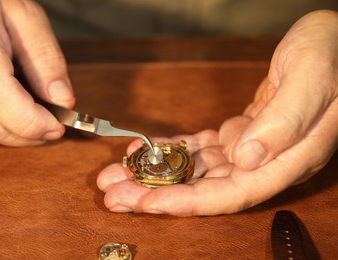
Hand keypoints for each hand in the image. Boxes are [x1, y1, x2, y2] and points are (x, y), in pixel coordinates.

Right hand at [0, 0, 74, 145]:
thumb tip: (62, 101)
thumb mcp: (28, 19)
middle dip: (29, 132)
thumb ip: (46, 59)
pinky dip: (0, 130)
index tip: (56, 126)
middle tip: (55, 124)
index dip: (29, 119)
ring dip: (17, 133)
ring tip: (36, 114)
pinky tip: (12, 112)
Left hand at [97, 10, 337, 215]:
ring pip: (199, 170)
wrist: (334, 39)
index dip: (187, 202)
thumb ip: (286, 120)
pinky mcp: (243, 132)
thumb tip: (247, 158)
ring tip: (118, 174)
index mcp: (291, 157)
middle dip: (158, 194)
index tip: (145, 202)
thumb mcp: (314, 77)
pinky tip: (146, 150)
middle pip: (208, 189)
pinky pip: (202, 148)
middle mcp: (269, 160)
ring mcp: (254, 147)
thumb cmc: (331, 53)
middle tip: (115, 195)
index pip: (233, 193)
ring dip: (157, 173)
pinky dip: (174, 150)